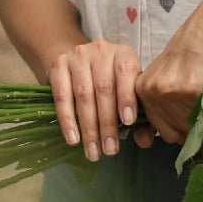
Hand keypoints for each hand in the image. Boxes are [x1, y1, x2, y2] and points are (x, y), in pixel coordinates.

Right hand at [48, 39, 141, 161]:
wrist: (78, 61)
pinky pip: (62, 97)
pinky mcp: (58, 65)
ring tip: (93, 151)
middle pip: (104, 88)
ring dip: (89, 127)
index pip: (126, 71)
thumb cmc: (111, 81)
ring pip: (83, 95)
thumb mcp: (128, 91)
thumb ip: (140, 115)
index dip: (127, 97)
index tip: (128, 122)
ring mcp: (77, 56)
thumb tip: (145, 141)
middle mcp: (101, 50)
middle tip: (110, 149)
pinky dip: (68, 121)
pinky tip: (73, 139)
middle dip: (107, 123)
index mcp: (123, 53)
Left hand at [135, 2, 202, 144]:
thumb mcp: (170, 75)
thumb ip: (165, 103)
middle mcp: (153, 92)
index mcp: (143, 89)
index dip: (179, 129)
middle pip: (176, 134)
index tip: (190, 123)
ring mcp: (171, 92)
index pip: (160, 131)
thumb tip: (171, 138)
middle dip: (192, 127)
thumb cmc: (196, 48)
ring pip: (192, 128)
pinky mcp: (192, 90)